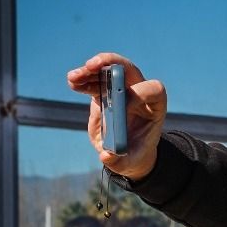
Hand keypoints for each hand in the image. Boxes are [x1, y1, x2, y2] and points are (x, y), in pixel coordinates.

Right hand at [67, 53, 167, 180]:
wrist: (127, 150)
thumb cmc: (134, 154)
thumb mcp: (130, 162)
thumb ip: (119, 160)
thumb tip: (106, 155)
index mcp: (154, 107)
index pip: (152, 90)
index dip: (138, 93)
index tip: (122, 106)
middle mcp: (139, 93)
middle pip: (129, 70)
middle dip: (111, 64)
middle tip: (92, 66)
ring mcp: (121, 89)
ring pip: (108, 71)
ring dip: (90, 71)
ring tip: (74, 78)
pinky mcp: (106, 92)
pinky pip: (95, 79)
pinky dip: (83, 79)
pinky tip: (72, 83)